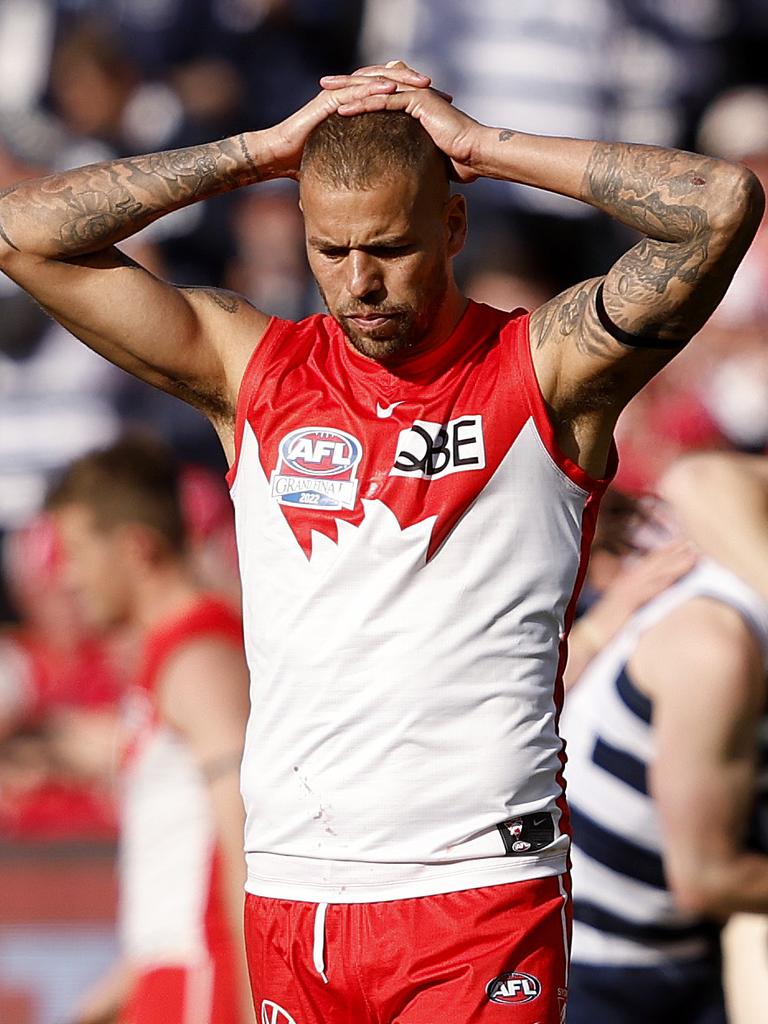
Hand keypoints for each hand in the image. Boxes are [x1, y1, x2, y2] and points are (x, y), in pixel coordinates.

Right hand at [263, 64, 429, 179]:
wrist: (279, 158)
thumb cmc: (308, 165)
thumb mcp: (347, 168)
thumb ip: (366, 173)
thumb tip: (385, 200)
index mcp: (360, 110)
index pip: (394, 98)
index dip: (418, 101)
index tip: (442, 108)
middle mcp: (352, 98)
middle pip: (390, 83)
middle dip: (416, 86)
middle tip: (441, 91)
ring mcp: (340, 96)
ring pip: (375, 81)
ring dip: (401, 81)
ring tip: (423, 85)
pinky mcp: (328, 100)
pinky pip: (355, 90)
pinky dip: (373, 88)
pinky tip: (392, 90)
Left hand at [320, 61, 482, 181]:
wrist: (476, 156)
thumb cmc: (457, 163)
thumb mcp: (425, 158)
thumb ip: (411, 157)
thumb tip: (400, 177)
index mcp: (412, 104)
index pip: (378, 94)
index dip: (356, 94)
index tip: (334, 99)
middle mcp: (413, 94)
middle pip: (372, 84)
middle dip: (346, 84)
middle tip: (322, 84)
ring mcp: (416, 95)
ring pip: (374, 88)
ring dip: (348, 89)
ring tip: (325, 91)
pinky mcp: (419, 101)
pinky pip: (385, 101)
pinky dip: (363, 104)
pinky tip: (343, 108)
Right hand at [586, 540, 697, 644]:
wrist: (590, 637)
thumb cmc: (606, 628)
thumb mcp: (623, 609)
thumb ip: (637, 600)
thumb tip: (653, 598)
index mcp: (625, 582)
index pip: (649, 563)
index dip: (666, 553)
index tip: (683, 545)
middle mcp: (625, 582)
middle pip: (653, 563)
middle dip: (673, 553)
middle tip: (692, 543)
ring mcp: (626, 590)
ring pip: (655, 573)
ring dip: (675, 563)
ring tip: (693, 556)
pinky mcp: (627, 602)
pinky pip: (649, 589)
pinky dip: (664, 581)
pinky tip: (678, 576)